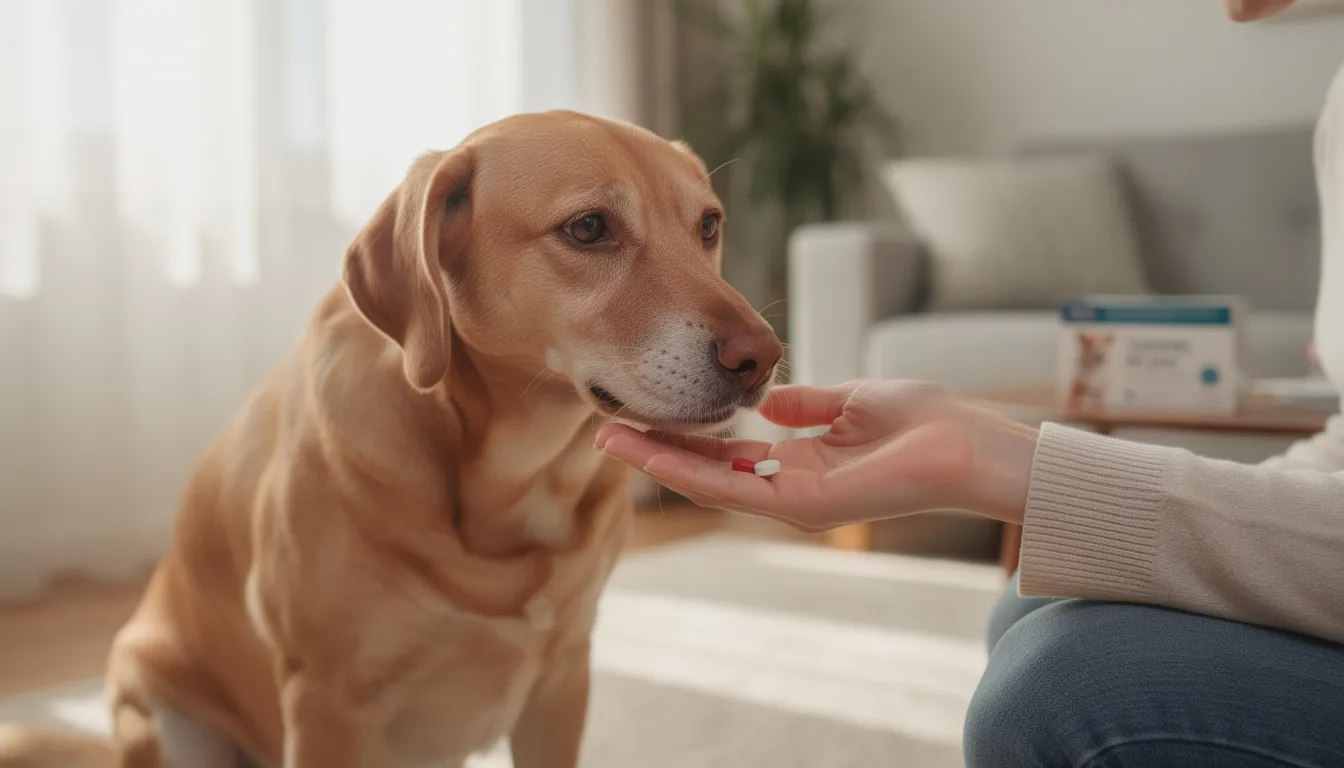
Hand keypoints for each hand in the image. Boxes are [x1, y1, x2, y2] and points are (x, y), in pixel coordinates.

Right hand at [596, 380, 1039, 531]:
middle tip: (605, 426)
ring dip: (659, 462)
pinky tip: (655, 453)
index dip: (683, 433)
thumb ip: (809, 403)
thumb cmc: (926, 423)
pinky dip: (692, 472)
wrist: (970, 447)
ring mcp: (794, 501)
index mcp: (800, 462)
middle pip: (708, 470)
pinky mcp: (806, 507)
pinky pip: (737, 490)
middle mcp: (789, 487)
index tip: (643, 411)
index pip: (727, 451)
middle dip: (656, 450)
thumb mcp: (854, 399)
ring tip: (612, 437)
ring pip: (711, 484)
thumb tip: (769, 399)